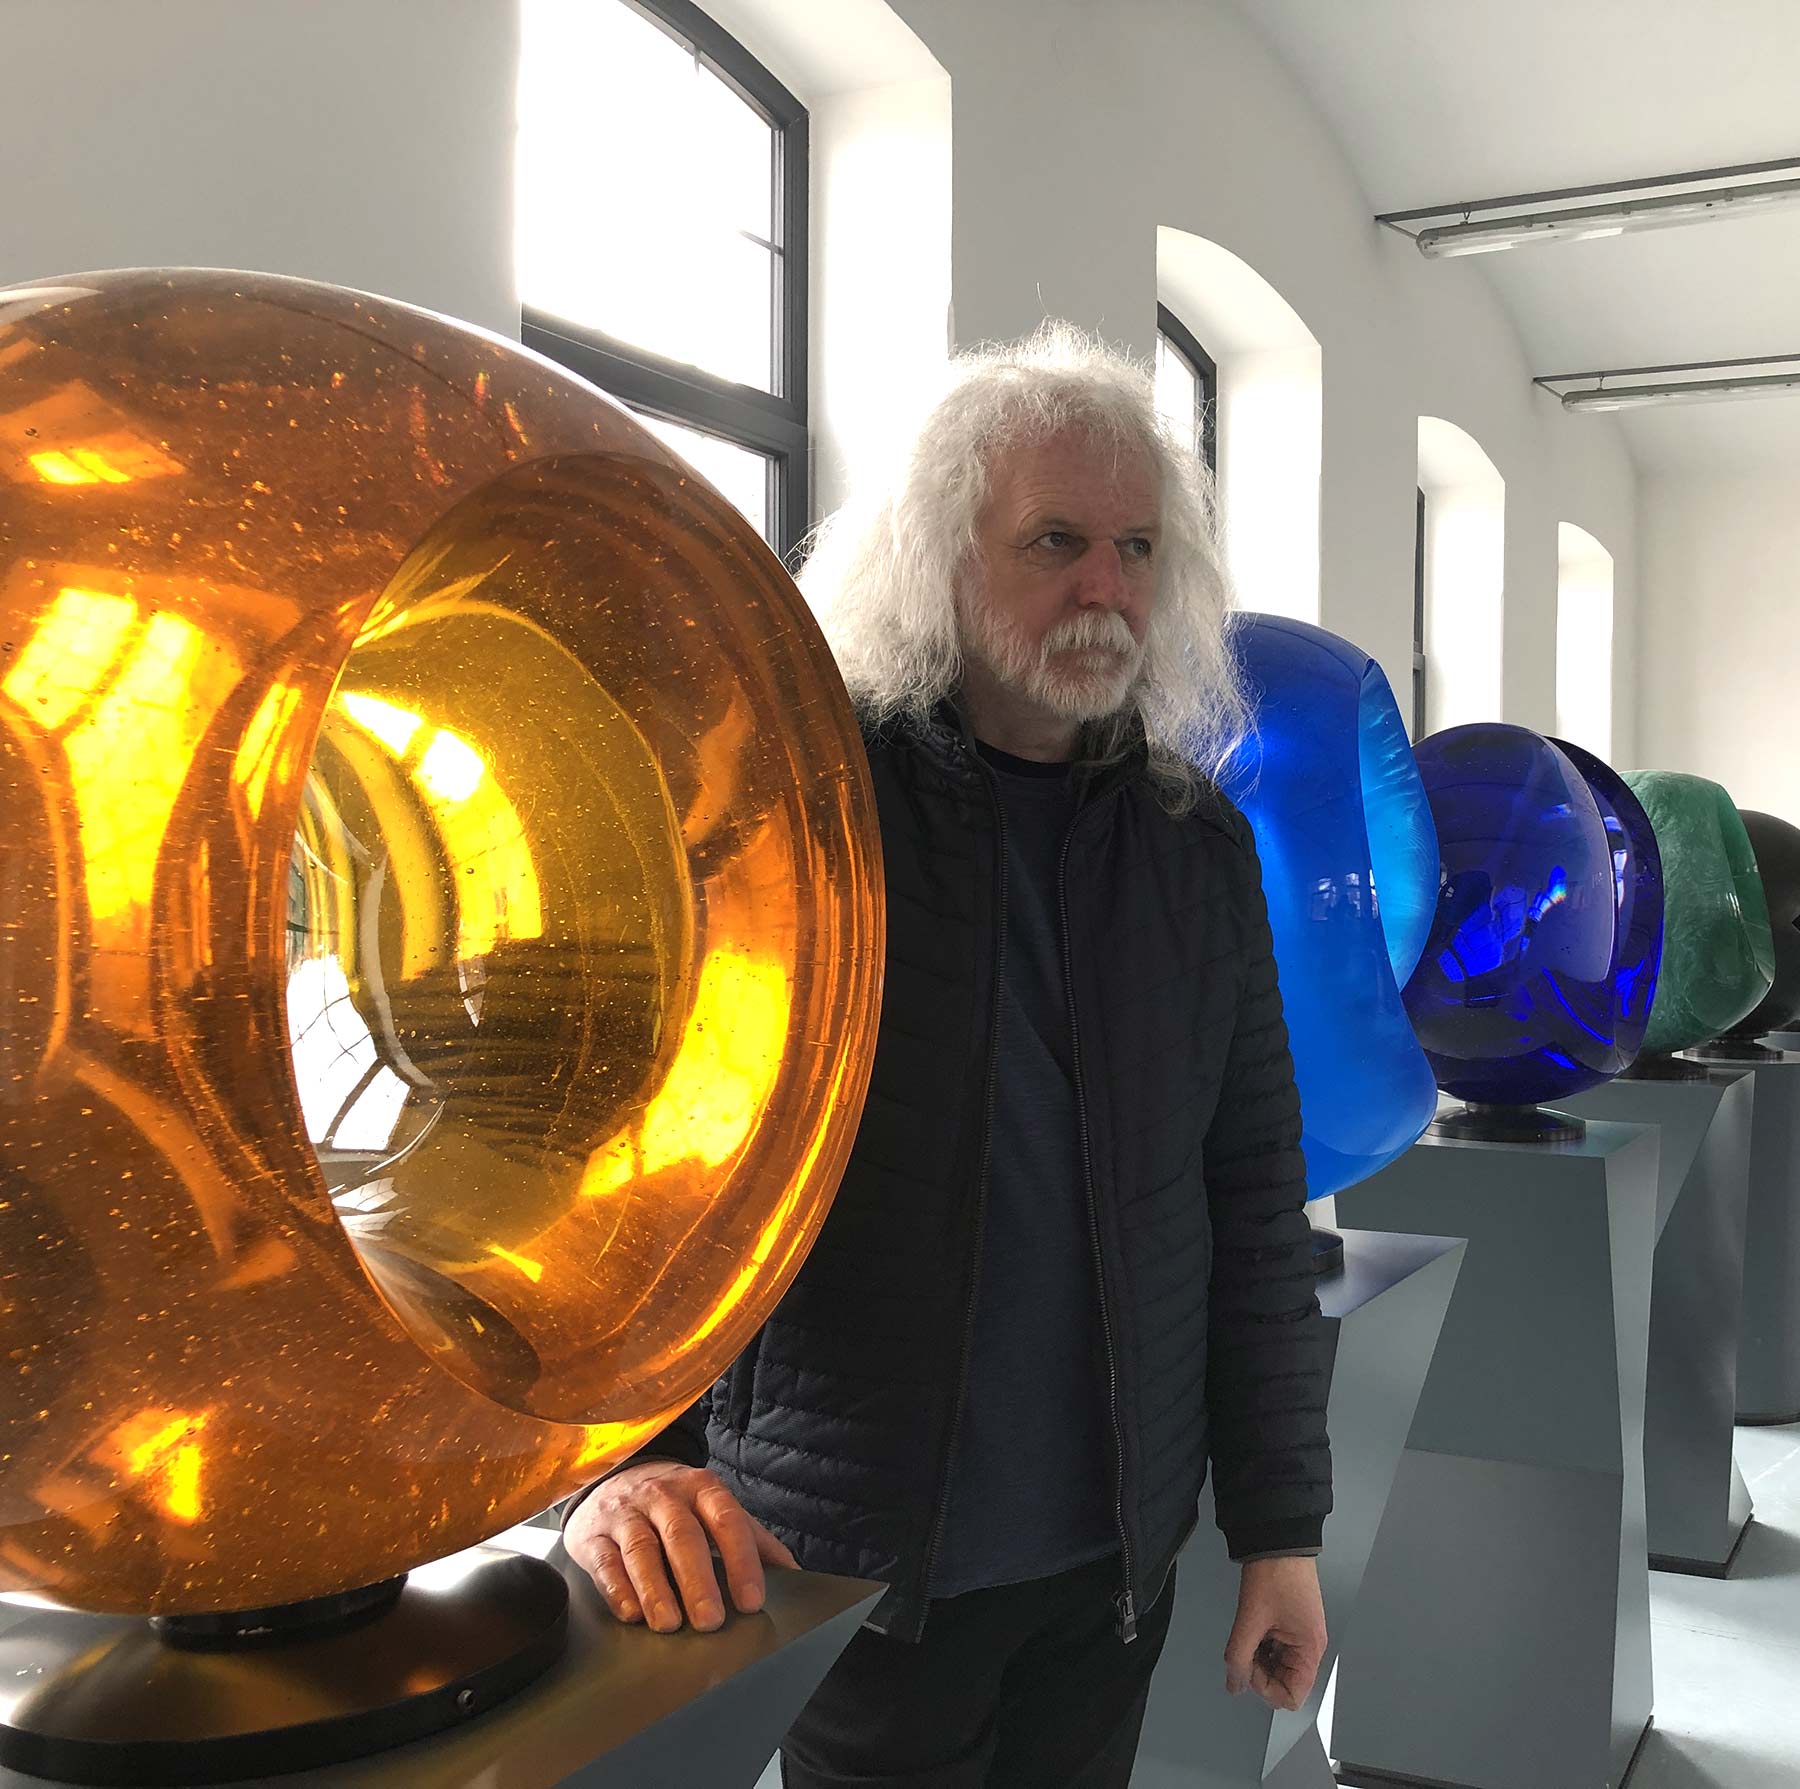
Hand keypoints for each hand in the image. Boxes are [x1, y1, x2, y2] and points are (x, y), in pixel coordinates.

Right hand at [564, 1460, 796, 1633]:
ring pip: (641, 1548)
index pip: (727, 1520)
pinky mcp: (592, 1534)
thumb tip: (793, 1574)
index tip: (752, 1601)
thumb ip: (752, 1537)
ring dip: (655, 1588)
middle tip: (711, 1621)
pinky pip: (604, 1561)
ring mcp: (625, 1513)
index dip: (741, 1560)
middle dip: (698, 1579)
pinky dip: (617, 1589)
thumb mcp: (714, 1508)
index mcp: (701, 1488)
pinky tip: (631, 1615)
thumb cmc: (674, 1503)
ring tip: (669, 1624)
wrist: (614, 1474)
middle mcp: (663, 1496)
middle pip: (682, 1535)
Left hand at [1222, 1556, 1327, 1710]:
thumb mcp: (1250, 1618)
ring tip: (1250, 1631)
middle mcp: (1309, 1646)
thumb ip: (1238, 1656)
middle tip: (1245, 1647)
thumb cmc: (1275, 1573)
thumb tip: (1234, 1684)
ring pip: (1277, 1666)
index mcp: (1309, 1650)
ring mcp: (1300, 1636)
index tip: (1248, 1669)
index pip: (1291, 1697)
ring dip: (1258, 1657)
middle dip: (1259, 1671)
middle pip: (1284, 1682)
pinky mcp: (1291, 1626)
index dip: (1265, 1688)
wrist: (1277, 1542)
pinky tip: (1253, 1626)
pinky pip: (1275, 1649)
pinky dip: (1260, 1645)